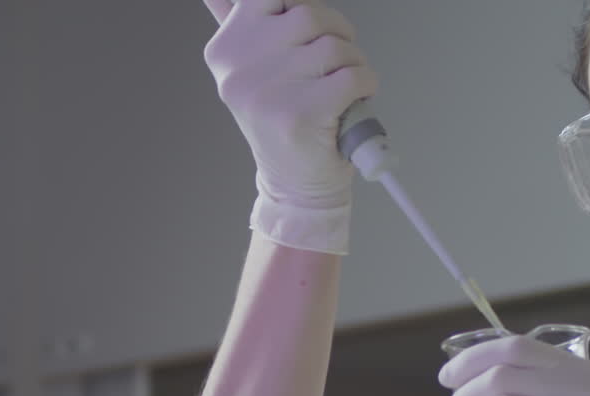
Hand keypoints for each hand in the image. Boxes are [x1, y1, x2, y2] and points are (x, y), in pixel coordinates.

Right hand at [202, 0, 378, 210]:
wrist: (294, 185)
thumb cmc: (284, 120)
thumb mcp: (255, 69)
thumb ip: (249, 26)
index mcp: (224, 50)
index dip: (303, 10)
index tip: (309, 34)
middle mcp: (238, 68)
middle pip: (309, 15)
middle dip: (335, 34)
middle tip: (334, 63)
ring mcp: (267, 91)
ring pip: (335, 45)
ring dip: (353, 63)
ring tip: (341, 88)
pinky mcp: (301, 114)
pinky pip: (353, 75)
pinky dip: (365, 85)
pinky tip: (352, 102)